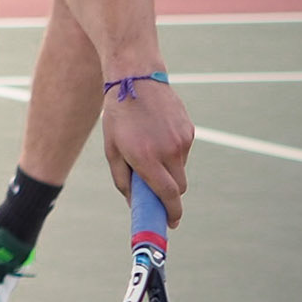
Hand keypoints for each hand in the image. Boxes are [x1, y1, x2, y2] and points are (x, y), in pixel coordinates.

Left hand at [101, 75, 192, 226]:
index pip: (168, 195)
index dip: (171, 212)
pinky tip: (157, 135)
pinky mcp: (189, 131)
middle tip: (157, 192)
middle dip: (169, 194)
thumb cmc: (119, 116)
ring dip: (169, 170)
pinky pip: (183, 152)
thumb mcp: (112, 149)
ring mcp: (181, 140)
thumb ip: (123, 180)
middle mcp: (168, 151)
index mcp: (146, 158)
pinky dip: (172, 153)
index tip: (171, 222)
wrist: (136, 78)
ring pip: (180, 169)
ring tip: (149, 149)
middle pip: (178, 187)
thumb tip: (135, 203)